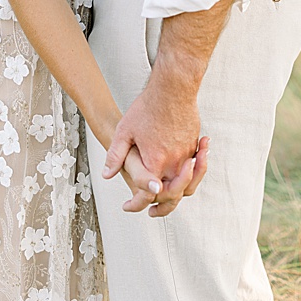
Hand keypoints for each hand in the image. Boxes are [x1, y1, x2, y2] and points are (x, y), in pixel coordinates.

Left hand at [105, 80, 207, 207]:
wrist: (173, 88)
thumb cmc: (149, 107)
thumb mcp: (124, 132)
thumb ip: (116, 156)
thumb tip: (106, 174)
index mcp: (155, 162)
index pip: (148, 194)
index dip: (137, 204)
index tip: (129, 206)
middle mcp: (174, 162)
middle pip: (173, 195)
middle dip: (163, 208)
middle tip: (153, 212)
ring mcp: (186, 153)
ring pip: (187, 183)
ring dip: (179, 192)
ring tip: (168, 196)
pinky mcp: (194, 144)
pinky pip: (193, 167)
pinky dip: (189, 175)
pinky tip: (180, 172)